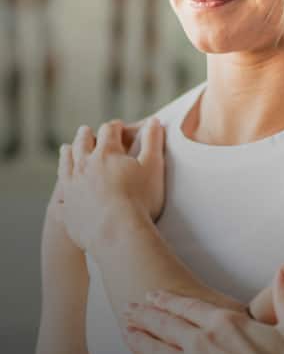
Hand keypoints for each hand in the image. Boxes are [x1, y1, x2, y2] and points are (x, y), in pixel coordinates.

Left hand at [56, 118, 164, 251]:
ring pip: (66, 164)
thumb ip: (153, 141)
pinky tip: (61, 191)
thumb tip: (154, 120)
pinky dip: (61, 190)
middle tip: (86, 130)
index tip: (118, 126)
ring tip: (67, 148)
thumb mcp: (153, 166)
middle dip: (86, 135)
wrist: (118, 232)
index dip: (114, 127)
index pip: (109, 131)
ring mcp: (72, 186)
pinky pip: (60, 197)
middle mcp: (84, 165)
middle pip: (82, 143)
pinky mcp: (68, 209)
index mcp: (106, 153)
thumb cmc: (140, 199)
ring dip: (67, 153)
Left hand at [124, 264, 283, 353]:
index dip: (168, 301)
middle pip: (164, 324)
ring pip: (153, 350)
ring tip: (125, 332)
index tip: (153, 295)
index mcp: (224, 323)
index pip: (188, 307)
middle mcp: (200, 342)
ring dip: (138, 339)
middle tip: (129, 309)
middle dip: (145, 315)